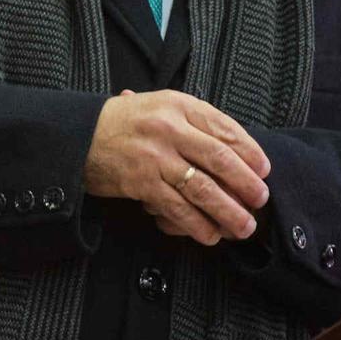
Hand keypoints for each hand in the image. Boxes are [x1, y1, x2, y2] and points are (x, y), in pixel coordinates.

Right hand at [83, 90, 270, 245]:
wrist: (77, 136)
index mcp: (178, 105)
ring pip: (203, 189)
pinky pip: (178, 208)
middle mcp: (169, 128)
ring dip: (228, 212)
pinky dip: (197, 225)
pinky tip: (210, 234)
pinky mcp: (141, 183)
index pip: (225, 129)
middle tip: (260, 200)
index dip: (250, 152)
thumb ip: (192, 121)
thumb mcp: (158, 106)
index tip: (263, 169)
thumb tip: (235, 147)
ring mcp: (155, 157)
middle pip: (220, 160)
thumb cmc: (121, 123)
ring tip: (243, 226)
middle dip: (246, 184)